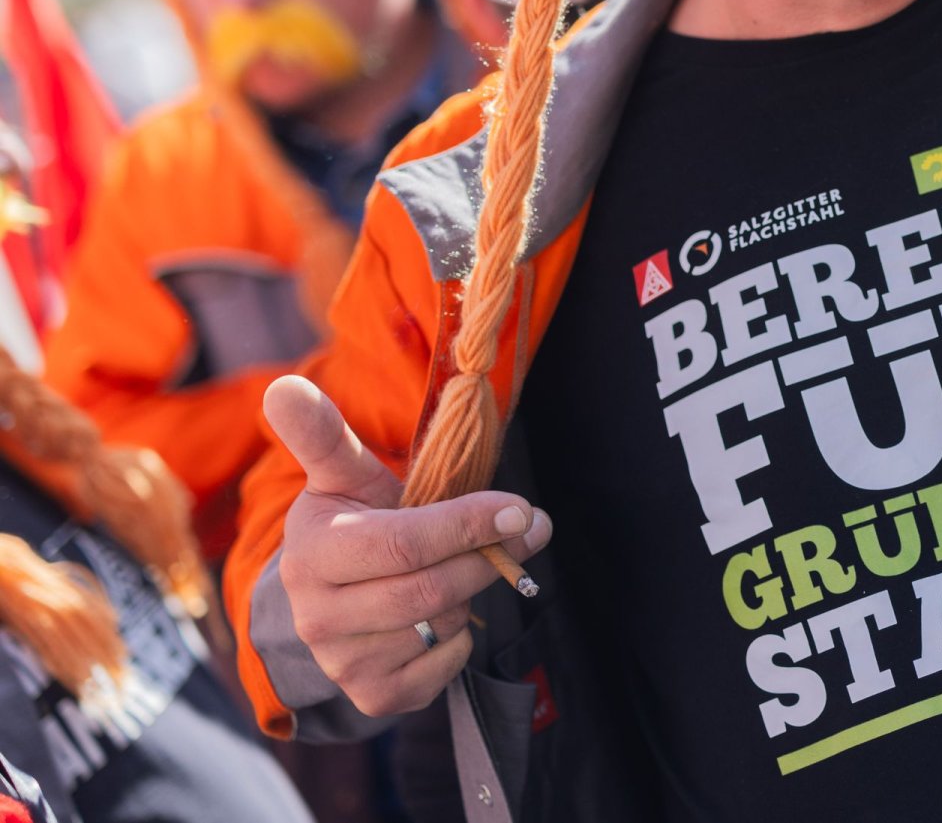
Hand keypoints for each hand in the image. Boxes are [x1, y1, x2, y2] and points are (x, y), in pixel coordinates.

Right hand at [263, 375, 551, 718]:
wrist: (324, 602)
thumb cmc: (351, 523)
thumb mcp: (341, 477)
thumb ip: (322, 433)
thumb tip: (283, 385)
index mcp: (315, 551)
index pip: (405, 542)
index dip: (470, 524)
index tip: (520, 507)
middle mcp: (317, 613)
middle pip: (432, 588)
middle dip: (487, 557)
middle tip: (520, 531)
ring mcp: (340, 661)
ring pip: (444, 624)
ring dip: (470, 594)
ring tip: (458, 569)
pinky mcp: (371, 694)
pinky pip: (446, 665)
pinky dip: (462, 639)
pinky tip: (442, 615)